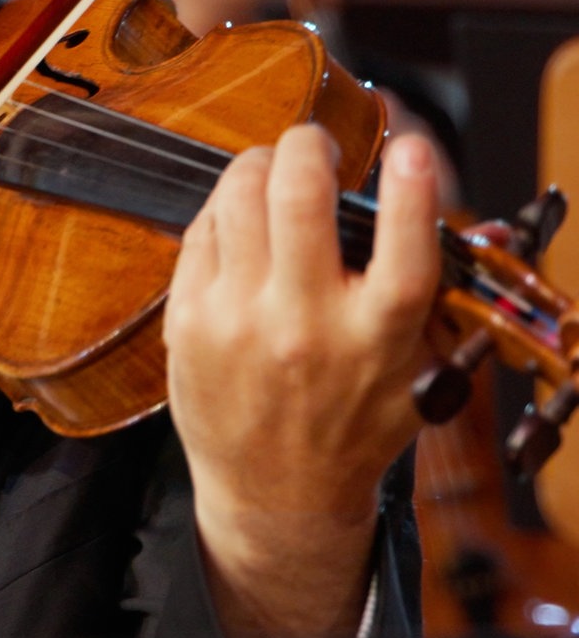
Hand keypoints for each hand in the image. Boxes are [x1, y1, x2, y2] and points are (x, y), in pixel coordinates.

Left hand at [163, 126, 440, 637]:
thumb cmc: (351, 426)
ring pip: (239, 199)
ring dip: (258, 165)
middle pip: (300, 197)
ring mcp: (239, 320)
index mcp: (377, 337)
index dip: (414, 184)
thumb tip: (450, 215)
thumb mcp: (416, 374)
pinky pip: (201, 232)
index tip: (409, 148)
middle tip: (313, 142)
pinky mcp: (187, 321)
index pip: (405, 246)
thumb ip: (431, 299)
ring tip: (272, 169)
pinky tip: (238, 217)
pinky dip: (223, 210)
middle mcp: (306, 324)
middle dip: (308, 145)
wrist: (276, 494)